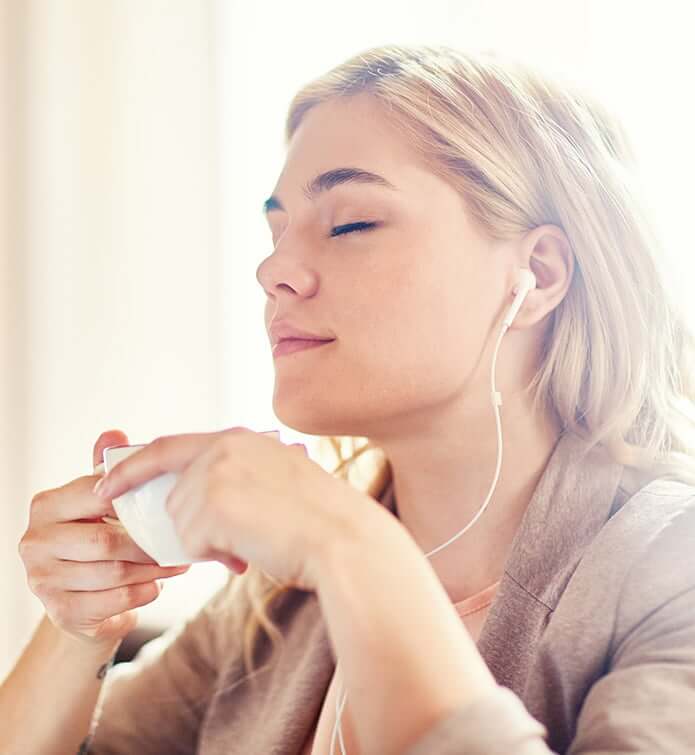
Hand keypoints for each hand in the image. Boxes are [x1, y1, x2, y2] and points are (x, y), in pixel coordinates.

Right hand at [18, 430, 190, 646]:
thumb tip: (114, 434)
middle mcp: (36, 542)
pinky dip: (143, 592)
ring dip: (153, 569)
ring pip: (114, 572)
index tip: (166, 503)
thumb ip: (104, 468)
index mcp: (46, 506)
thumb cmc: (95, 537)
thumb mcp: (99, 501)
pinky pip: (115, 600)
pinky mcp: (61, 612)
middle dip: (148, 543)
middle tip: (179, 540)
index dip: (134, 500)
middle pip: (106, 540)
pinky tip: (156, 584)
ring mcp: (43, 580)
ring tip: (177, 562)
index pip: (96, 495)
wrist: (83, 598)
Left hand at [93, 427, 367, 590]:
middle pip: (174, 495)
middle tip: (237, 541)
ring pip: (181, 521)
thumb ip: (238, 478)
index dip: (133, 467)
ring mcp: (216, 472)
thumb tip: (198, 503)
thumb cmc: (318, 521)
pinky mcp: (213, 501)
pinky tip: (248, 551)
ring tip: (253, 543)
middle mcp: (223, 447)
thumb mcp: (278, 480)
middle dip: (194, 526)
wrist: (342, 539)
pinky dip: (214, 555)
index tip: (107, 485)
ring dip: (210, 542)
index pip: (168, 447)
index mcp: (240, 438)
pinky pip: (189, 541)